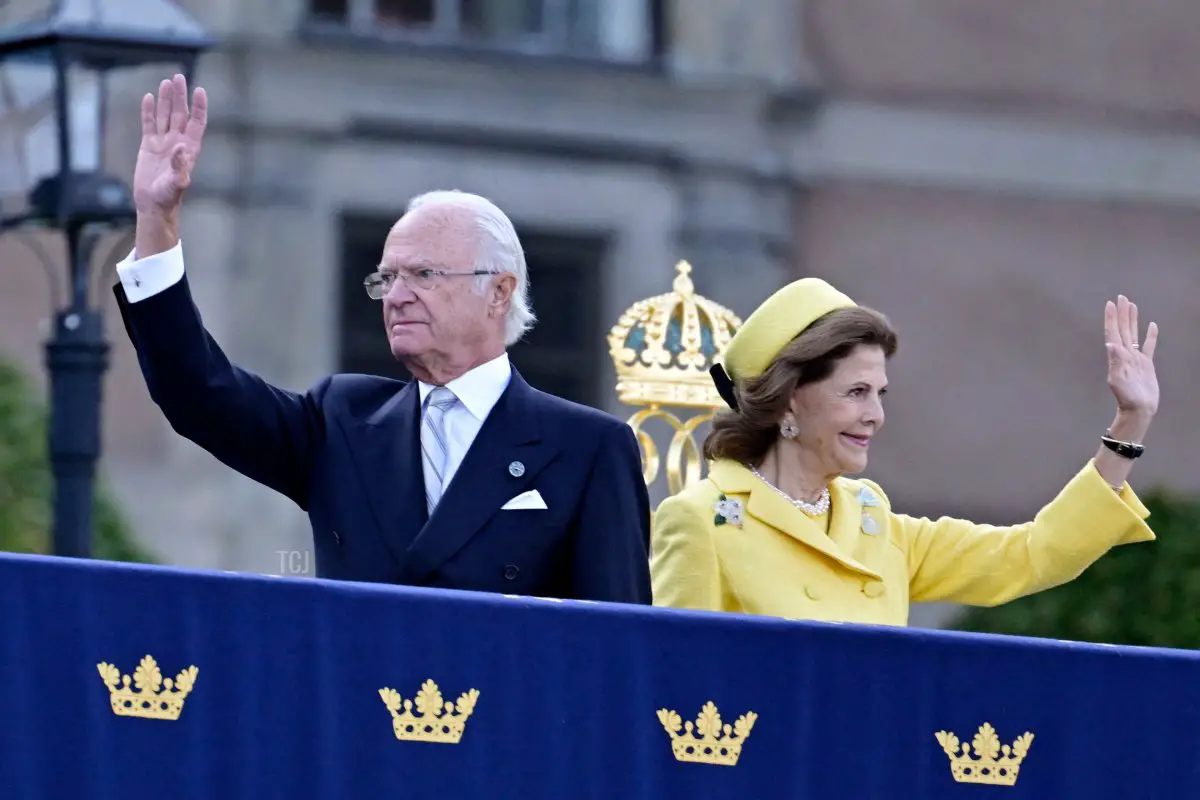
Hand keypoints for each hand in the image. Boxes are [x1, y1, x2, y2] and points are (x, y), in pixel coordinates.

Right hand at [133, 74, 206, 217]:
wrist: (154, 204)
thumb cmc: (169, 197)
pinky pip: (149, 124)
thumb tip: (180, 146)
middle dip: (181, 96)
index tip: (199, 90)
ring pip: (165, 115)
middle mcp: (178, 142)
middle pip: (181, 114)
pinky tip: (148, 97)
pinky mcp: (148, 146)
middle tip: (179, 77)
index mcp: (190, 149)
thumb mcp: (177, 182)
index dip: (199, 106)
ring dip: (166, 99)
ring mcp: (163, 143)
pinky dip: (148, 111)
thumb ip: (180, 166)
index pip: (197, 122)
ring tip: (166, 82)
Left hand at [1104, 295, 1158, 416]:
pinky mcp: (1146, 364)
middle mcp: (1125, 354)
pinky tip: (1151, 325)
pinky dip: (1150, 335)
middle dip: (1122, 313)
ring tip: (1132, 305)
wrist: (1139, 409)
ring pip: (1134, 334)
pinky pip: (1148, 346)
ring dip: (1132, 320)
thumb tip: (1110, 344)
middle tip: (1121, 297)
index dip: (1112, 318)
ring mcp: (1136, 358)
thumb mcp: (1118, 380)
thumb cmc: (1127, 398)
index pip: (1113, 333)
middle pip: (1123, 329)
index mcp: (1118, 356)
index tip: (1110, 304)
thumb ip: (1115, 362)